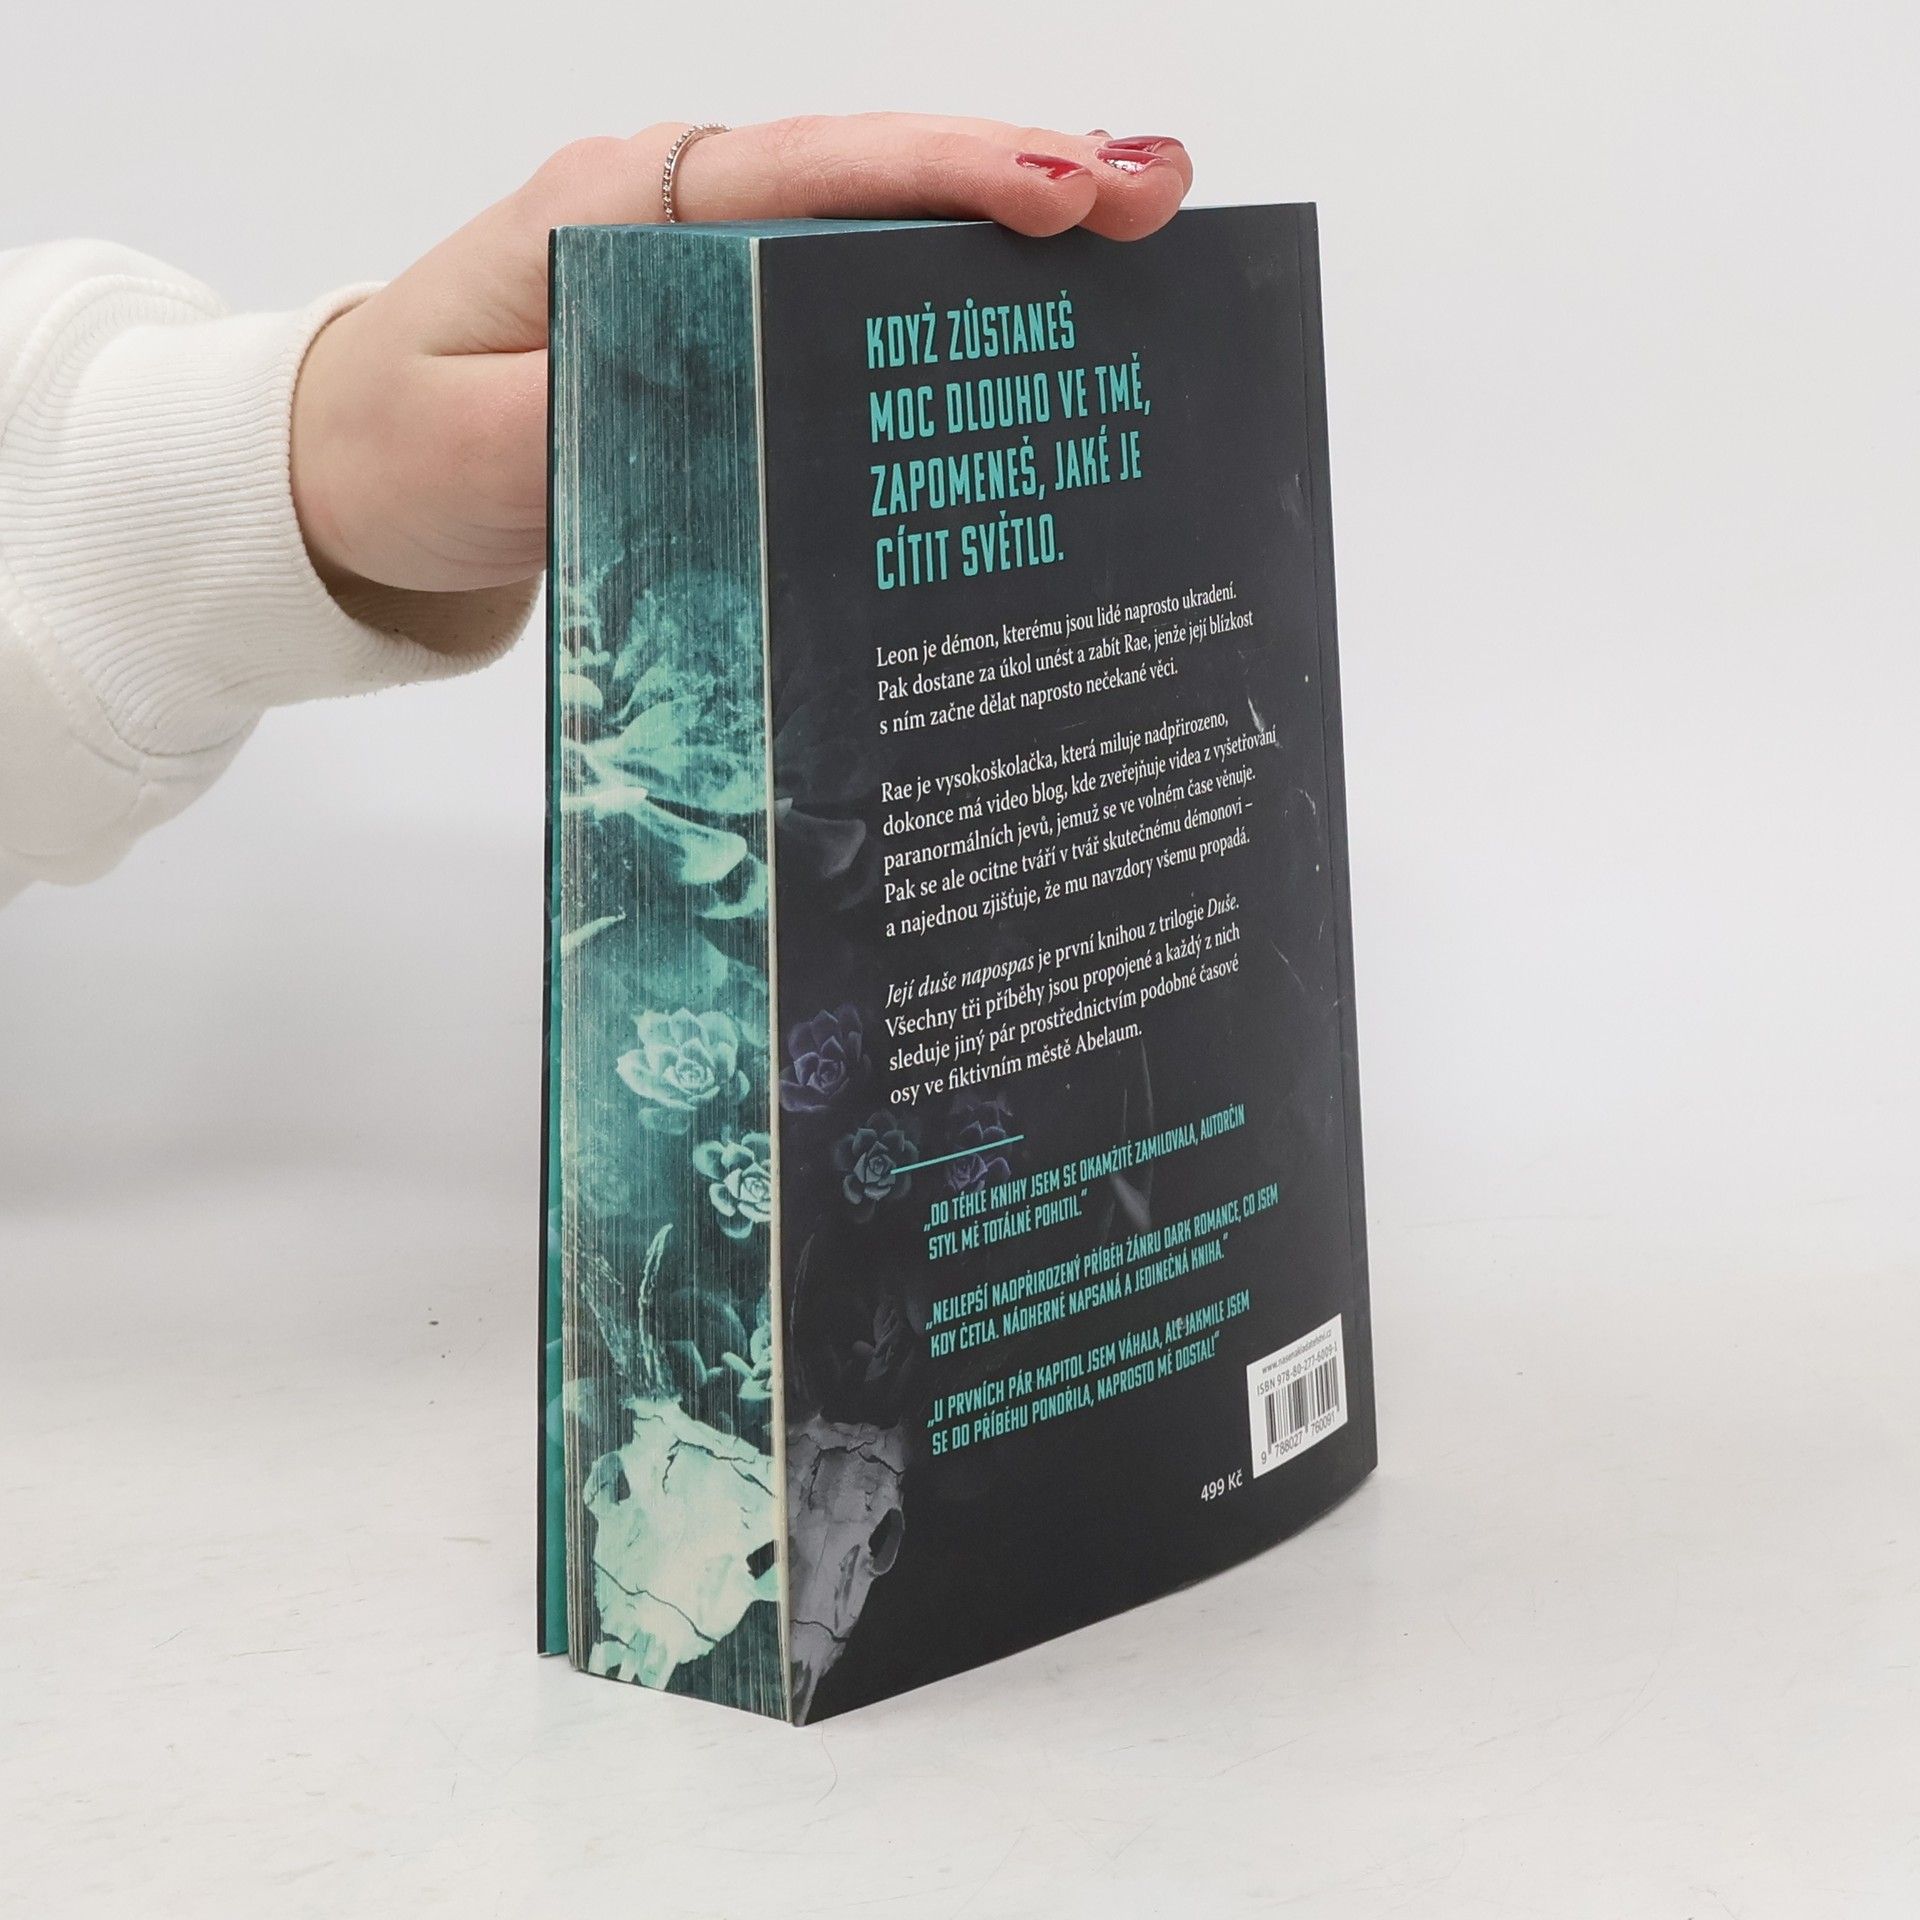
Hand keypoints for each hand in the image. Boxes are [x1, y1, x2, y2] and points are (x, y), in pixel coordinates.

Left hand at [290, 115, 1192, 625]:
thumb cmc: (402, 448)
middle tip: (1155, 199)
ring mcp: (713, 272)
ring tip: (1134, 235)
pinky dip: (946, 299)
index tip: (1057, 187)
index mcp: (623, 213)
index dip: (940, 174)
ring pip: (877, 231)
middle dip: (1018, 177)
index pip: (808, 171)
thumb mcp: (482, 445)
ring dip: (1004, 233)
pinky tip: (1034, 319)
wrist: (351, 480)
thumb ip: (596, 408)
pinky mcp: (729, 332)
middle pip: (872, 180)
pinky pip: (852, 298)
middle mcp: (684, 220)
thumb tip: (734, 387)